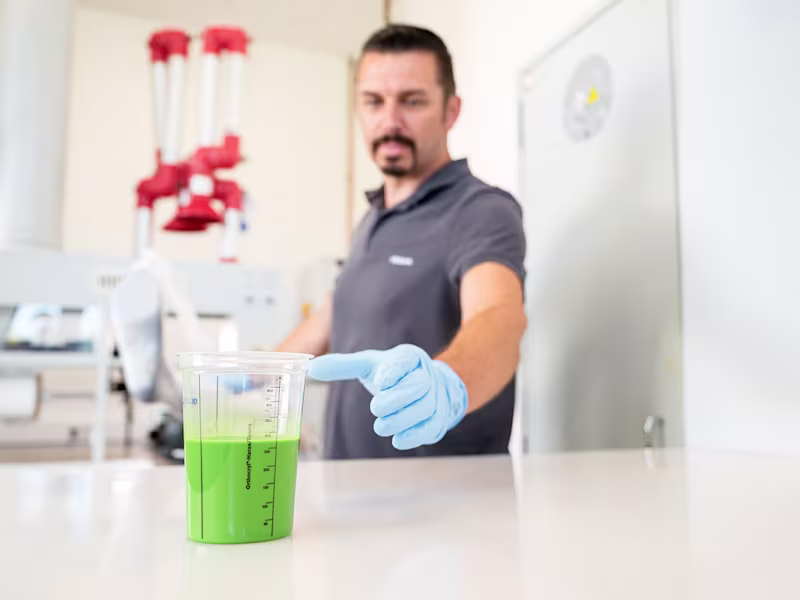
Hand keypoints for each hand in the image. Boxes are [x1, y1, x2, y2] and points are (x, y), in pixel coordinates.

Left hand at [308, 344, 467, 449]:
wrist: (427, 385)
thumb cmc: (392, 374)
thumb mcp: (368, 365)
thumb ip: (342, 366)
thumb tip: (312, 368)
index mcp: (409, 358)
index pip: (406, 361)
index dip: (395, 370)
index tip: (380, 381)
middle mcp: (426, 375)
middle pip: (419, 386)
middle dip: (397, 399)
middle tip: (376, 409)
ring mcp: (436, 396)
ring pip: (426, 408)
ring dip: (403, 420)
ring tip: (381, 427)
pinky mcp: (439, 418)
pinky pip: (432, 427)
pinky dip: (415, 436)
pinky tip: (398, 440)